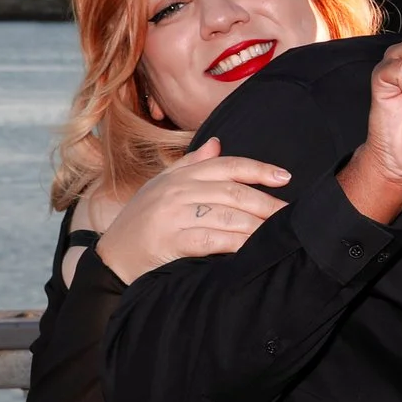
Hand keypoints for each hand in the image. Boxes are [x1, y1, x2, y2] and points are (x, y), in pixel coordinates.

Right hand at [92, 139, 292, 282]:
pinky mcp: (169, 240)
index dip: (258, 169)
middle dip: (266, 203)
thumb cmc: (142, 223)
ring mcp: (171, 215)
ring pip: (227, 215)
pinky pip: (213, 239)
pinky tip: (255, 248)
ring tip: (280, 232)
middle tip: (290, 213)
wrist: (112, 258)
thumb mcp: (162, 188)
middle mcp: (176, 191)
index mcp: (178, 176)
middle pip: (232, 191)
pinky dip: (238, 243)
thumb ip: (191, 166)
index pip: (225, 165)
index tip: (285, 178)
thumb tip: (217, 143)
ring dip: (258, 225)